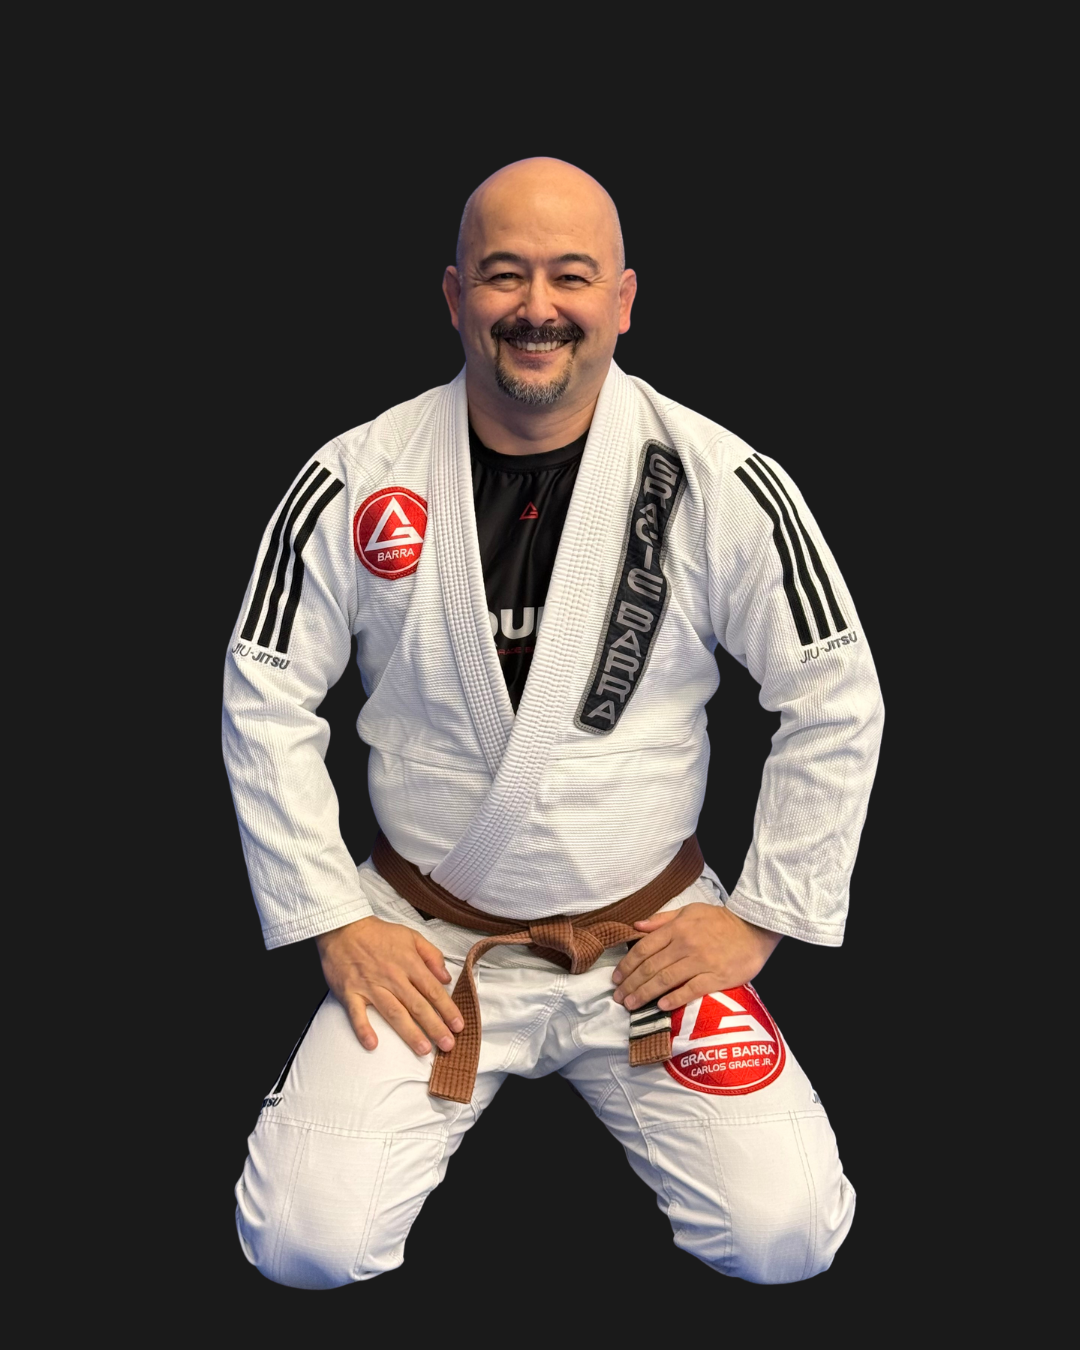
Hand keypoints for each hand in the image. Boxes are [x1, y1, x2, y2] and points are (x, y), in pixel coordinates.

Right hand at [315, 916, 463, 1055]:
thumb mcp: (411, 936)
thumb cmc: (378, 934)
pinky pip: (357, 1014)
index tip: (458, 1026)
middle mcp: (393, 977)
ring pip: (394, 1013)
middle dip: (435, 1027)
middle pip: (417, 1006)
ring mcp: (371, 986)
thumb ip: (431, 955)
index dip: (448, 1009)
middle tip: (448, 1045)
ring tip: (423, 1050)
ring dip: (409, 1033)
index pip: (433, 990)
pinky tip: (372, 1044)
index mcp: (409, 963)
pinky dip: (363, 1029)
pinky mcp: (350, 992)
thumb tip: (446, 977)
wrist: (343, 928)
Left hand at [612, 903, 781, 1011]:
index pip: (644, 949)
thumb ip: (662, 920)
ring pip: (666, 979)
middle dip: (631, 984)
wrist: (755, 928)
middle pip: (651, 967)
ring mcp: (701, 962)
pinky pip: (691, 989)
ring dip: (646, 994)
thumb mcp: (689, 911)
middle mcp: (685, 945)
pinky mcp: (717, 977)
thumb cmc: (720, 920)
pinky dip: (674, 998)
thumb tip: (636, 926)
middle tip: (618, 998)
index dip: (627, 965)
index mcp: (677, 929)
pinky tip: (661, 1007)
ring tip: (632, 1005)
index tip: (616, 978)